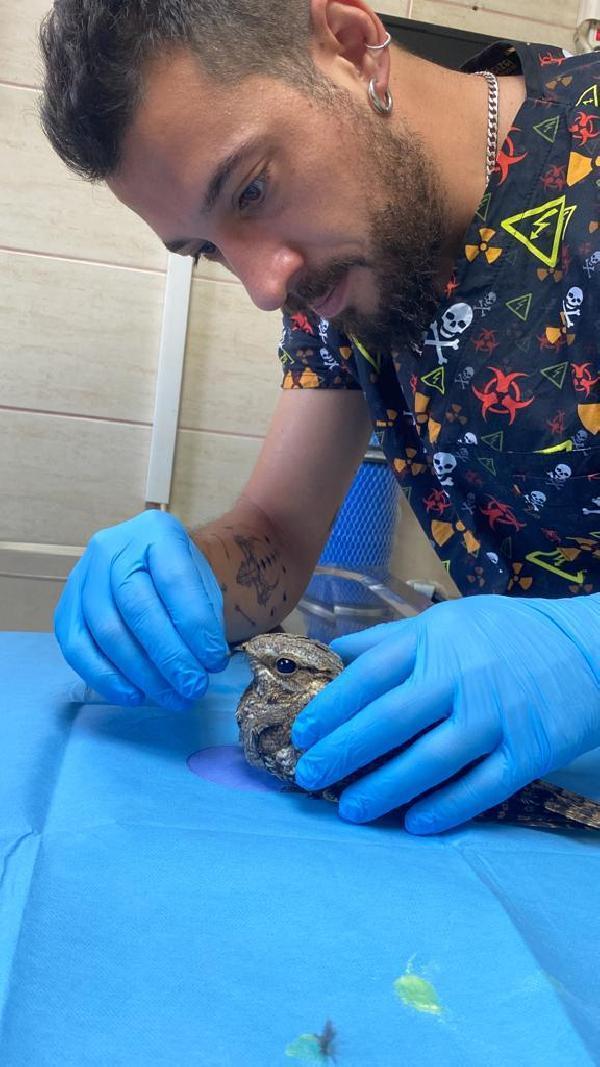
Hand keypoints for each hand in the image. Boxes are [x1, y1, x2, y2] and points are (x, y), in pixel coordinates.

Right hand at [55, 511, 228, 709]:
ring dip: (142, 674)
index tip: (215, 661)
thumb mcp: (203, 582)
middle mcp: (112, 547)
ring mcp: (83, 575)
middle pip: (137, 608)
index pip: (174, 580)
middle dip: (169, 656)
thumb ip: (204, 616)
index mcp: (155, 531)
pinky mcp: (66, 605)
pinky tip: (134, 695)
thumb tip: (205, 663)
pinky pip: (77, 647)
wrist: (150, 565)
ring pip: (107, 631)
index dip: (196, 626)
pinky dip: (105, 677)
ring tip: (172, 697)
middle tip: (194, 687)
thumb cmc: (181, 577)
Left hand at [291, 594, 599, 832]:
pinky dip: (443, 809)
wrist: (586, 651)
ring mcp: (495, 717)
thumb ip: (389, 641)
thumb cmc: (503, 636)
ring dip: (383, 789)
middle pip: (390, 721)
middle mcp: (461, 677)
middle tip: (309, 777)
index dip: (330, 707)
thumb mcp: (445, 620)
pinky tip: (412, 822)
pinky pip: (478, 789)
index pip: (369, 675)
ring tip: (350, 809)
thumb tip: (332, 655)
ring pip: (429, 761)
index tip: (302, 734)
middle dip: (342, 753)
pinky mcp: (526, 753)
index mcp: (434, 640)